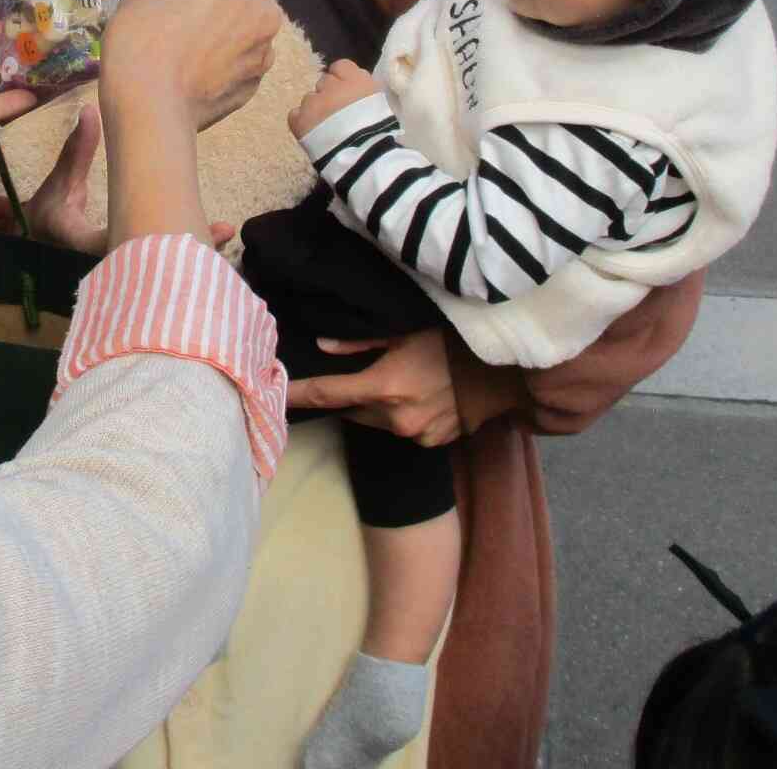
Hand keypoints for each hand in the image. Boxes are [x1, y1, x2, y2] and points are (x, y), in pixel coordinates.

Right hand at [26, 103, 234, 254]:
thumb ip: (76, 151)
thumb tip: (89, 112)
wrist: (37, 245)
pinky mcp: (129, 271)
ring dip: (190, 252)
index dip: (155, 237)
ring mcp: (120, 273)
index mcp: (85, 245)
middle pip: (152, 263)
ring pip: (160, 269)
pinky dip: (181, 255)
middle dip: (187, 248)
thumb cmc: (47, 215)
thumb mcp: (58, 184)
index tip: (178, 223)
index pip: (122, 245)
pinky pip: (159, 267)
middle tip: (222, 232)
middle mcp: (106, 266)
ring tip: (223, 234)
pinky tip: (208, 240)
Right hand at [102, 0, 281, 132]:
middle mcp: (264, 6)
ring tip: (187, 33)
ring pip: (245, 21)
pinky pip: (242, 56)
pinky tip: (196, 63)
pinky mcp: (256, 81)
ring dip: (223, 19)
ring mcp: (264, 47)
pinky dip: (225, 53)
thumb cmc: (143, 40)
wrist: (152, 110)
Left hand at [283, 330, 461, 446]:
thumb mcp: (405, 332)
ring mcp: (413, 434)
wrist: (501, 375)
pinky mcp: (429, 443)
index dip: (297, 394)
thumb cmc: (452, 344)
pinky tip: (417, 397)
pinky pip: (400, 430)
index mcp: (383, 386)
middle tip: (354, 375)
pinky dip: (399, 416)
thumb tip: (323, 346)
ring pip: (374, 421)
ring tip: (394, 381)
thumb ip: (360, 342)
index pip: (326, 393)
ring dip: (373, 405)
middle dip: (345, 395)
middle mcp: (393, 417)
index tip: (275, 395)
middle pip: (350, 410)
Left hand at [289, 57, 382, 138]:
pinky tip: (312, 133)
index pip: (341, 66)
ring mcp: (312, 101)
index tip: (346, 93)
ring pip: (309, 99)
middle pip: (324, 82)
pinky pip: (295, 115)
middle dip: (329, 95)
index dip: (342, 79)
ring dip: (315, 109)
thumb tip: (355, 92)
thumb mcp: (380, 103)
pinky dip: (302, 122)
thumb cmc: (378, 132)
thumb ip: (363, 91)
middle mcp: (331, 85)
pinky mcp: (299, 119)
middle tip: (338, 114)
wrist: (362, 155)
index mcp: (355, 79)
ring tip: (326, 128)